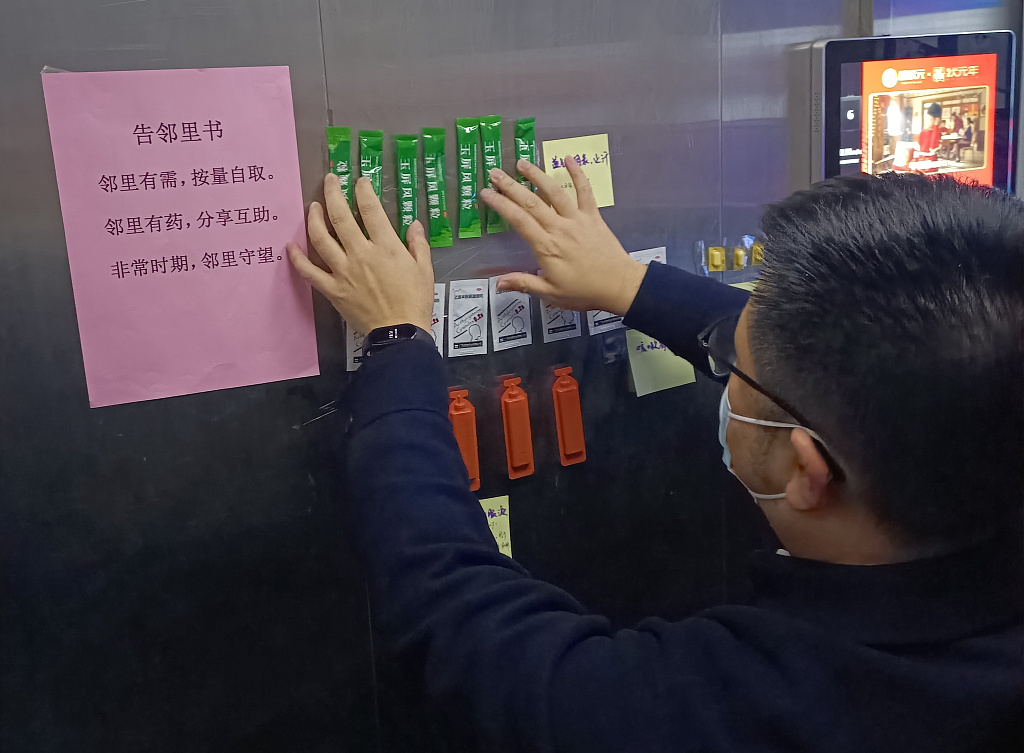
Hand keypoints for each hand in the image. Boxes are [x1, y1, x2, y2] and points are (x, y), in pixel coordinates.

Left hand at [288, 174, 433, 333]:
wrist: (400, 334)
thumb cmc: (415, 301)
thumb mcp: (425, 269)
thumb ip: (417, 244)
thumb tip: (413, 224)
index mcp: (386, 247)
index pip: (370, 209)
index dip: (363, 190)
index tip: (359, 182)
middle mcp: (361, 254)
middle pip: (340, 217)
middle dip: (333, 193)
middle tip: (330, 180)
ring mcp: (343, 272)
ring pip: (321, 238)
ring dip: (314, 218)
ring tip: (314, 206)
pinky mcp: (332, 289)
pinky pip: (309, 272)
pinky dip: (297, 258)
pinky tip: (289, 246)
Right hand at [480, 157, 645, 314]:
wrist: (619, 286)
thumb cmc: (584, 292)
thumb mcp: (550, 293)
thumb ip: (524, 284)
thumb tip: (498, 283)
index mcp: (546, 247)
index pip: (518, 220)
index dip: (500, 205)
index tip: (486, 193)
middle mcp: (559, 228)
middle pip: (531, 202)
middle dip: (511, 186)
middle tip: (495, 173)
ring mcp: (577, 219)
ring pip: (554, 192)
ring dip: (537, 175)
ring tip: (522, 163)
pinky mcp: (593, 216)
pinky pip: (585, 191)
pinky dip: (577, 174)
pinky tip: (568, 159)